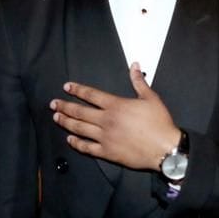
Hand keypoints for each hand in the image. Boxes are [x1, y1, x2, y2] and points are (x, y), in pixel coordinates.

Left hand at [51, 63, 181, 170]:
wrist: (165, 149)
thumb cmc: (159, 123)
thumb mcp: (151, 98)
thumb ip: (139, 81)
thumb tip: (134, 65)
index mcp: (116, 105)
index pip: (91, 95)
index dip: (77, 90)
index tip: (66, 87)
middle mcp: (107, 120)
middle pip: (80, 112)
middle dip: (65, 106)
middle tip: (53, 103)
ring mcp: (105, 137)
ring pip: (80, 128)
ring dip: (66, 122)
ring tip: (56, 118)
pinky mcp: (107, 152)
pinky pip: (87, 147)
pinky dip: (77, 143)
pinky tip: (70, 139)